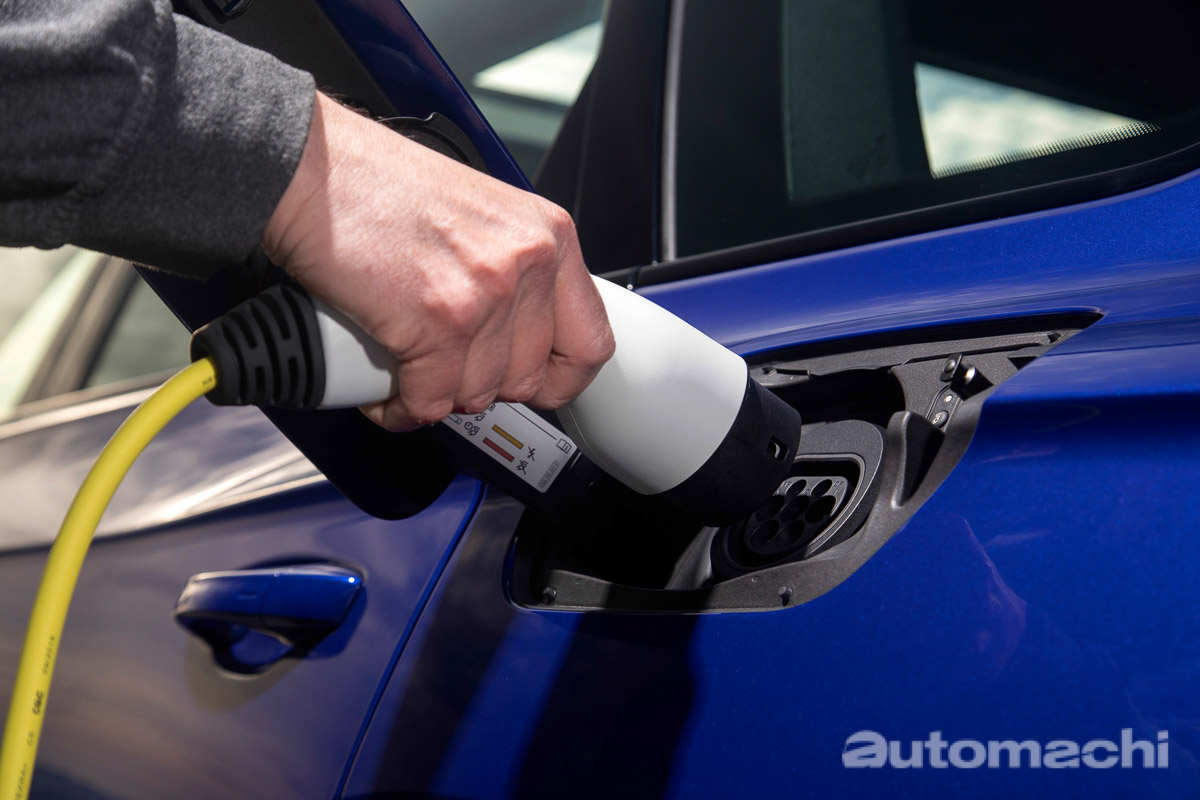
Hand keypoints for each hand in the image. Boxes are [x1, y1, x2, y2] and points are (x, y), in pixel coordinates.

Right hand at [261, 93, 613, 429]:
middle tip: (445, 366)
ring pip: (478, 395)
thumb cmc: (378, 185)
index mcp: (550, 235)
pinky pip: (430, 402)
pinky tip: (386, 390)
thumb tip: (523, 336)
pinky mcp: (438, 323)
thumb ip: (515, 271)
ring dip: (437, 393)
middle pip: (527, 378)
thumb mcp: (482, 217)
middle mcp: (529, 262)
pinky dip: (401, 408)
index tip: (534, 384)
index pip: (591, 342)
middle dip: (480, 384)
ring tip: (409, 368)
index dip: (559, 378)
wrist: (311, 167)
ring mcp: (487, 294)